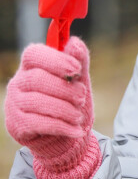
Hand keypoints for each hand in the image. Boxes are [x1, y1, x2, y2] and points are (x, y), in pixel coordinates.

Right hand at [4, 37, 101, 178]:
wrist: (65, 135)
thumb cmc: (70, 101)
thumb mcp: (79, 80)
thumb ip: (79, 60)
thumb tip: (75, 42)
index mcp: (32, 66)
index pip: (34, 54)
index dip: (55, 60)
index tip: (76, 69)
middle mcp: (18, 83)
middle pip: (37, 79)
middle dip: (65, 89)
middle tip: (81, 97)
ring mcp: (14, 104)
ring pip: (38, 102)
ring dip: (65, 110)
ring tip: (78, 116)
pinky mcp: (16, 125)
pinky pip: (38, 123)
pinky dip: (62, 126)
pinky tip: (76, 130)